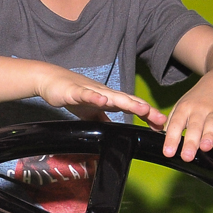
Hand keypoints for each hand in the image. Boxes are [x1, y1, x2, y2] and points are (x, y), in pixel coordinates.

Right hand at [37, 67, 166, 129]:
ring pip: (113, 98)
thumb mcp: (91, 112)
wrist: (51, 80)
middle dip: (146, 110)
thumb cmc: (73, 94)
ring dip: (129, 103)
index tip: (161, 126)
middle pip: (129, 102)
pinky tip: (103, 102)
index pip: (132, 107)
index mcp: (110, 100)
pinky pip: (87, 95)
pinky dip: (96, 98)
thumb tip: (115, 132)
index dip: (147, 116)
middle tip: (161, 119)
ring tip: (143, 109)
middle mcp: (105, 94)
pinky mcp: (76, 91)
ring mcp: (92, 92)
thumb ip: (104, 120)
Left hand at [162, 71, 212, 160]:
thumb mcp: (182, 106)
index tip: (168, 153)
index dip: (171, 139)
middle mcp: (200, 109)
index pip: (176, 124)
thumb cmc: (198, 99)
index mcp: (185, 108)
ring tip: (206, 147)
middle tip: (186, 156)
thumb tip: (157, 137)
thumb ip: (172, 123)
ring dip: (210, 135)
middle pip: (194, 126)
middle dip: (190, 141)